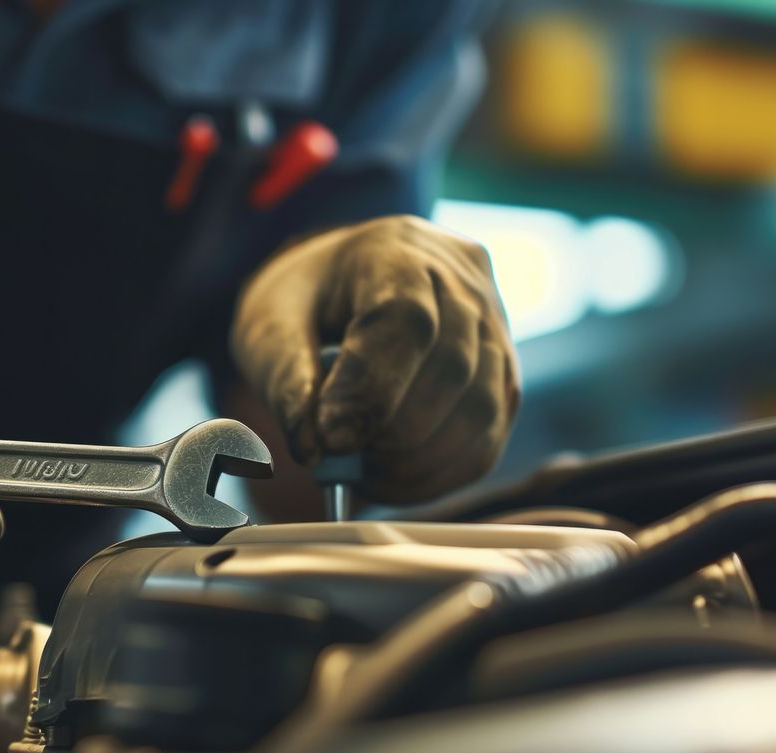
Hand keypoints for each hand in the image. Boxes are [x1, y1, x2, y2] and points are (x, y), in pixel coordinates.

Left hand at [232, 215, 519, 503]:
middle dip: (395, 432)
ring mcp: (495, 326)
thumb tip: (314, 447)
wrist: (344, 286)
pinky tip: (399, 481)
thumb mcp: (271, 324)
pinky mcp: (504, 372)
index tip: (332, 438)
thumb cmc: (305, 303)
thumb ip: (286, 379)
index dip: (373, 387)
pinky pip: (492, 433)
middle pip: (452, 366)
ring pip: (482, 405)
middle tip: (343, 462)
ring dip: (422, 460)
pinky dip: (445, 472)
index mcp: (396, 249)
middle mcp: (461, 280)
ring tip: (367, 473)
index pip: (407, 319)